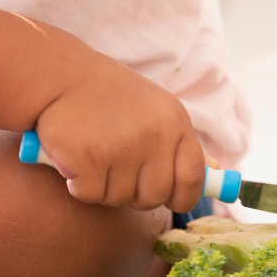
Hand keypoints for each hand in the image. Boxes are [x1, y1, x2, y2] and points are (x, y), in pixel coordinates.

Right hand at [35, 58, 204, 211]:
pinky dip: (78, 185)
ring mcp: (121, 147)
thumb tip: (215, 172)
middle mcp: (153, 135)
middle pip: (154, 197)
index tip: (169, 201)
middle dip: (135, 194)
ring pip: (119, 198)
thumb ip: (180, 143)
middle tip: (116, 173)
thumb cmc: (111, 97)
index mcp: (174, 122)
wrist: (61, 75)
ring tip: (93, 157)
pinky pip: (90, 195)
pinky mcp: (88, 158)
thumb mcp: (156, 110)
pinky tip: (74, 161)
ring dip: (103, 187)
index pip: (192, 178)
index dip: (182, 198)